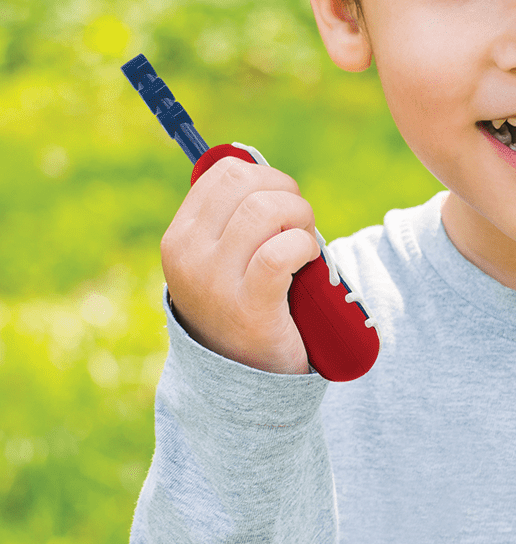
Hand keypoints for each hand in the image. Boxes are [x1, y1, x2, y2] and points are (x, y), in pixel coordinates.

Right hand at [160, 156, 318, 373]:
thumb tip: (256, 165)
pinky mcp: (249, 307)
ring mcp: (215, 282)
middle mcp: (188, 255)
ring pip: (266, 210)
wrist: (246, 378)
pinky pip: (281, 252)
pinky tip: (307, 262)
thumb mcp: (223, 258)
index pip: (225, 172)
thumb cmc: (245, 303)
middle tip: (298, 226)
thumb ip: (232, 216)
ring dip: (300, 220)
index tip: (281, 204)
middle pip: (248, 184)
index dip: (266, 177)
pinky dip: (304, 247)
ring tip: (304, 246)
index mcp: (180, 236)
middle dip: (287, 194)